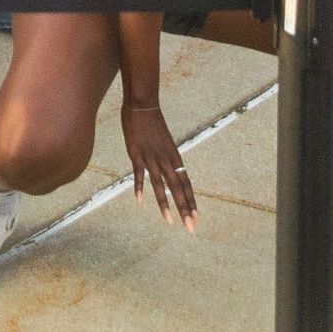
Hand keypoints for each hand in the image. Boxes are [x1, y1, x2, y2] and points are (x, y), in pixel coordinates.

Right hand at [123, 102, 196, 227]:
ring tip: (170, 220)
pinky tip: (140, 201)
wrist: (143, 104)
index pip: (186, 184)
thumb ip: (167, 158)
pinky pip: (139, 174)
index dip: (191, 201)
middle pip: (178, 188)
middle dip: (185, 209)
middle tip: (190, 227)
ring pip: (160, 185)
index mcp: (175, 157)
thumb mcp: (166, 143)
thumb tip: (171, 171)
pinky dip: (139, 187)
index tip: (196, 218)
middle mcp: (166, 160)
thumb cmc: (154, 123)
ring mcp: (151, 157)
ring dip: (165, 204)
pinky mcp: (136, 154)